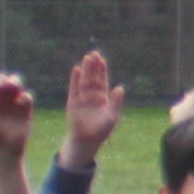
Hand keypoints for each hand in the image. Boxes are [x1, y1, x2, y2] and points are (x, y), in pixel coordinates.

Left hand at [0, 72, 38, 157]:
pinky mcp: (26, 112)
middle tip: (1, 84)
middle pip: (4, 83)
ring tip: (12, 85)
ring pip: (17, 88)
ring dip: (15, 82)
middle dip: (4, 80)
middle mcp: (2, 102)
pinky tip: (19, 101)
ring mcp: (14, 106)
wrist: (4, 152)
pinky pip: (27, 98)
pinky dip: (24, 96)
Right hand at [60, 48, 122, 162]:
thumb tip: (120, 88)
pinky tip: (75, 69)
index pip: (102, 81)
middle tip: (94, 53)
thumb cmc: (101, 130)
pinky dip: (74, 79)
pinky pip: (74, 88)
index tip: (101, 60)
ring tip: (86, 58)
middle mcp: (92, 96)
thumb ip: (116, 102)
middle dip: (93, 67)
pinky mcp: (72, 102)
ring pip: (84, 81)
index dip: (102, 71)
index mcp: (103, 98)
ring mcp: (82, 98)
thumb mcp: (112, 116)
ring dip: (85, 70)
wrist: (86, 140)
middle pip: (93, 78)